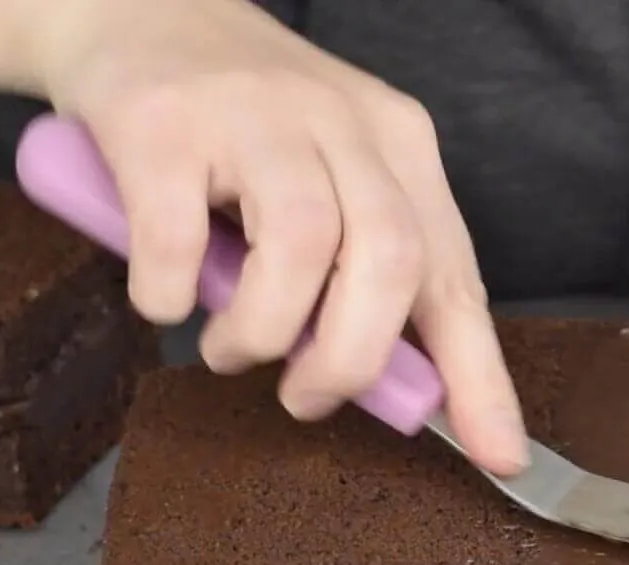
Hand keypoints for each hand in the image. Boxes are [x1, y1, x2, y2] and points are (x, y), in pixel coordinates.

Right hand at [38, 0, 526, 472]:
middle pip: (388, 259)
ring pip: (299, 247)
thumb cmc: (233, 121)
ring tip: (229, 349)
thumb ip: (364, 269)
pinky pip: (179, 240)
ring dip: (262, 333)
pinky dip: (172, 294)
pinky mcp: (161, 125)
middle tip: (306, 396)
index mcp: (396, 144)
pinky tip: (166, 296)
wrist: (129, 9)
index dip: (479, 374)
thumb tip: (406, 393)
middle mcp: (338, 121)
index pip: (454, 272)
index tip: (499, 456)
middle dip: (350, 360)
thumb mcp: (325, 176)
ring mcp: (250, 116)